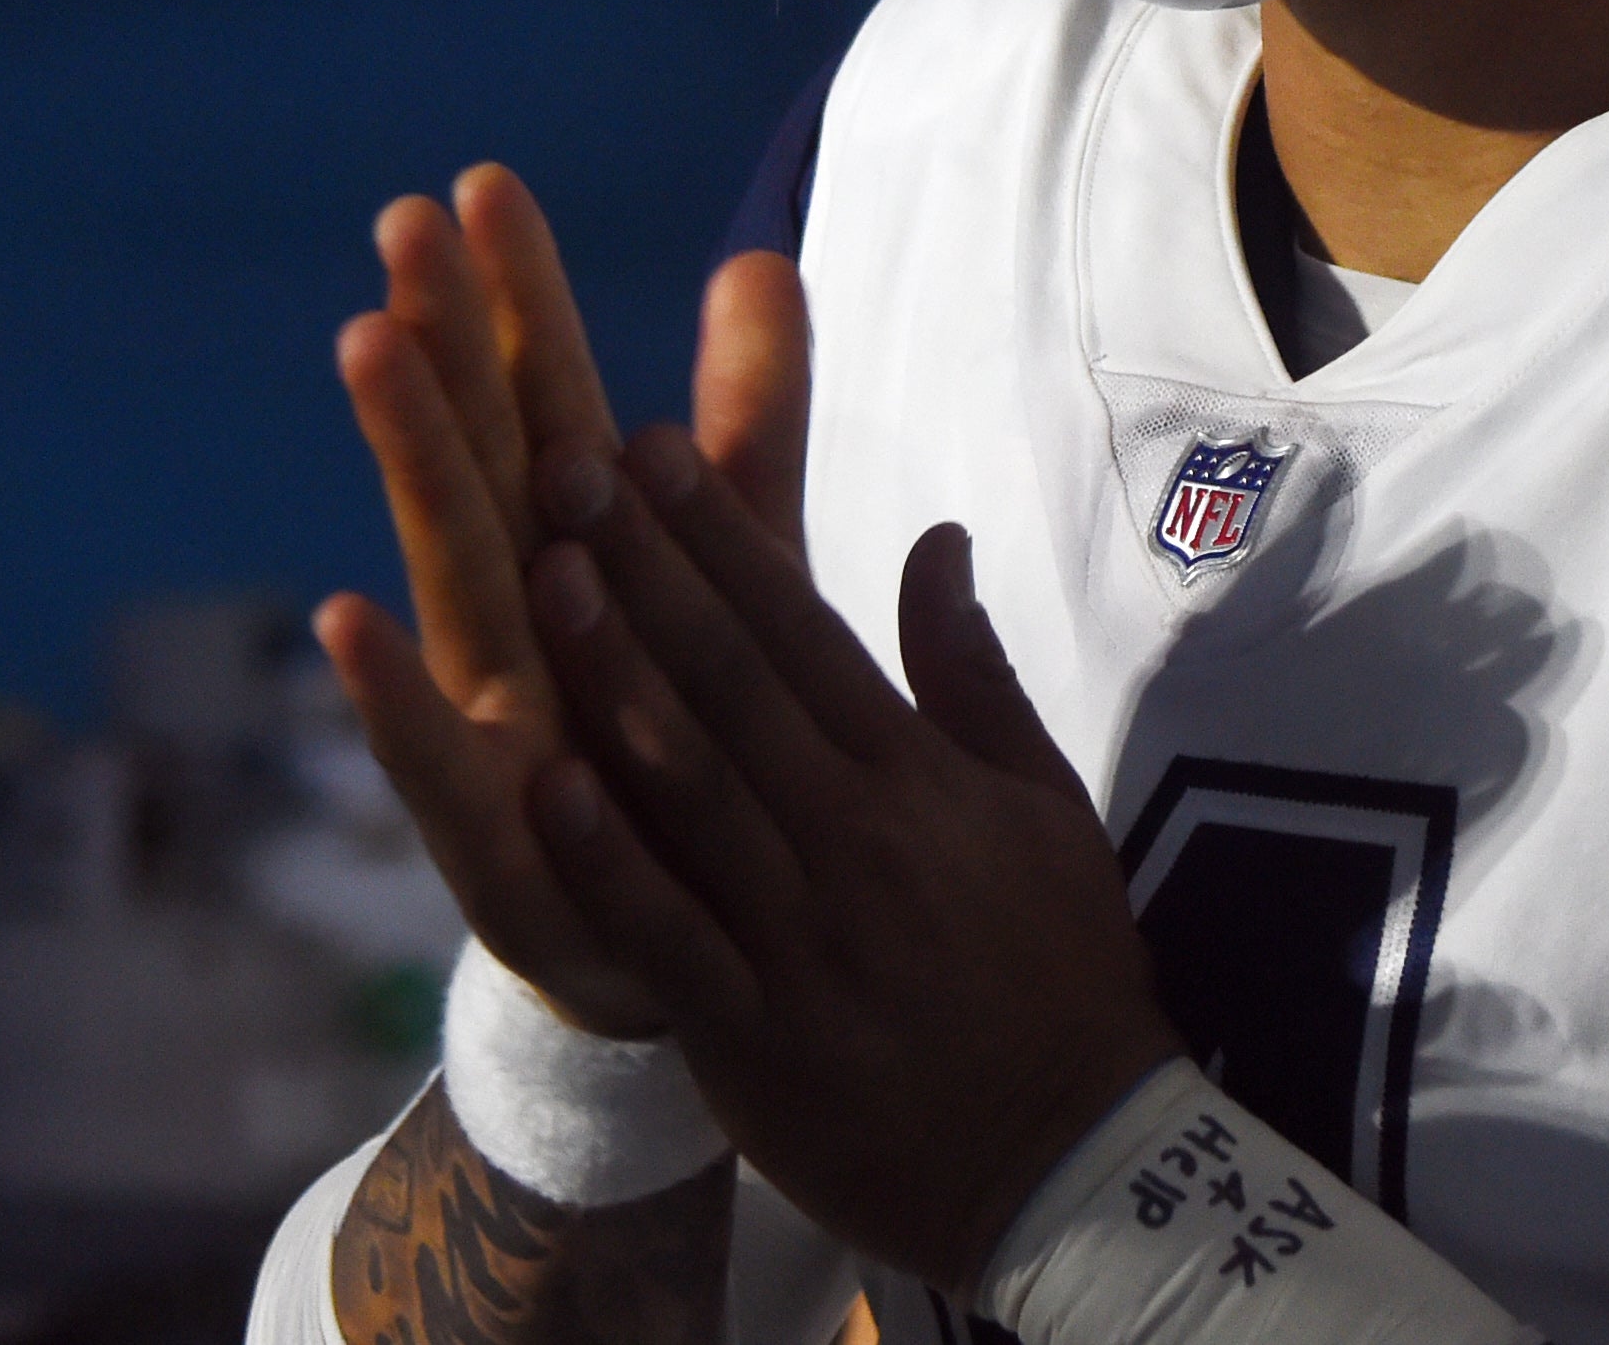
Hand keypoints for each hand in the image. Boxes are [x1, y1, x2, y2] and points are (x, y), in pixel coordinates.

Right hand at [316, 168, 800, 1040]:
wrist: (700, 937)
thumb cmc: (699, 721)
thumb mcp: (744, 556)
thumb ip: (750, 417)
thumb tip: (762, 256)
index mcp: (587, 550)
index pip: (551, 401)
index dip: (520, 299)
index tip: (483, 181)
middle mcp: (525, 618)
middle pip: (486, 461)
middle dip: (445, 342)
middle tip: (404, 222)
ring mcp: (497, 721)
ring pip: (452, 577)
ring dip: (411, 464)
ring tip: (368, 345)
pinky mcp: (495, 839)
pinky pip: (435, 766)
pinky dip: (393, 699)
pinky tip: (344, 619)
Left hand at [516, 419, 1181, 1293]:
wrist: (1065, 1159)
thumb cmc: (1057, 970)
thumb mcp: (1044, 807)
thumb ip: (975, 675)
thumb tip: (937, 540)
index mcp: (919, 779)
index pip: (803, 629)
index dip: (719, 535)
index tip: (651, 448)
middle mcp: (854, 837)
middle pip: (731, 680)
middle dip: (644, 567)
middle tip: (565, 468)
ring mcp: (799, 934)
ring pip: (690, 785)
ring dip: (610, 675)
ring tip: (542, 577)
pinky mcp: (753, 1032)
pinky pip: (669, 932)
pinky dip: (607, 861)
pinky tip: (543, 782)